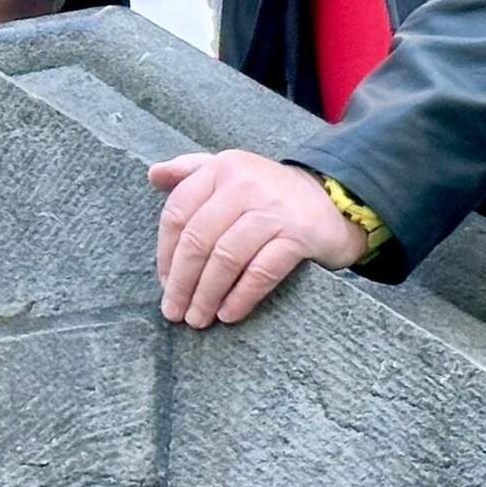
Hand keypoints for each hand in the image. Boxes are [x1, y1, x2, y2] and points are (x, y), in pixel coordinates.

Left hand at [146, 150, 367, 327]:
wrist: (332, 200)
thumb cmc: (269, 193)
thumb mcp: (231, 172)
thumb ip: (190, 171)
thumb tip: (153, 175)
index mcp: (222, 168)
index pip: (179, 213)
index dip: (166, 253)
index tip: (164, 283)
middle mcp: (246, 184)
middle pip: (198, 239)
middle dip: (182, 281)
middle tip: (174, 311)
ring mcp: (274, 210)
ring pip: (226, 258)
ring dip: (207, 294)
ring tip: (197, 318)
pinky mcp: (299, 235)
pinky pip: (261, 271)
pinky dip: (241, 296)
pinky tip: (228, 314)